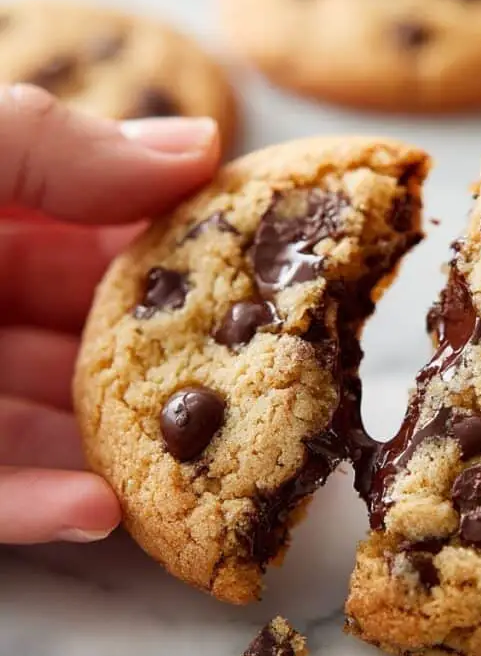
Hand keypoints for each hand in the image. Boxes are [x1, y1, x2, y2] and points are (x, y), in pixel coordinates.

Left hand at [0, 85, 219, 543]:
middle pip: (92, 341)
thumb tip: (202, 144)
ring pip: (50, 430)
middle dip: (172, 362)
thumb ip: (63, 144)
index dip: (186, 245)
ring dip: (122, 456)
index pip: (104, 235)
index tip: (270, 260)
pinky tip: (101, 512)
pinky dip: (36, 510)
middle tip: (263, 381)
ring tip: (206, 470)